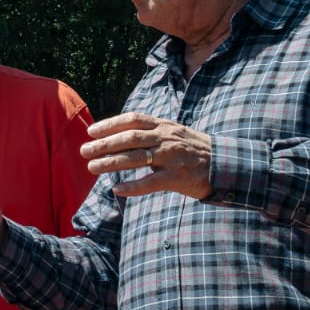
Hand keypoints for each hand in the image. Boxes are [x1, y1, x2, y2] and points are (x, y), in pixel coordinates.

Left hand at [83, 112, 212, 200]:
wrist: (225, 165)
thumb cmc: (193, 149)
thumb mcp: (173, 133)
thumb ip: (150, 132)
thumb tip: (118, 135)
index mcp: (164, 126)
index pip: (133, 119)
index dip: (110, 124)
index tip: (91, 131)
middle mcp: (166, 138)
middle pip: (130, 138)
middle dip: (104, 144)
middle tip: (84, 151)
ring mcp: (173, 157)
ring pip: (137, 158)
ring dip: (111, 163)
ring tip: (92, 167)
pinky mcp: (178, 177)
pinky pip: (151, 183)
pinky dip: (133, 187)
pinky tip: (117, 189)